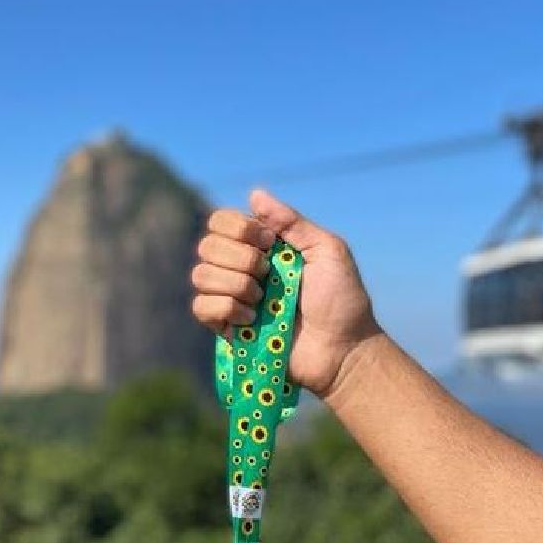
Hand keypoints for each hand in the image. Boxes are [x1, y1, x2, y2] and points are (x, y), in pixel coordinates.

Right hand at [190, 189, 381, 398]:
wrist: (342, 348)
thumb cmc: (342, 299)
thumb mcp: (327, 250)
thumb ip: (292, 222)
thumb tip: (254, 193)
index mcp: (262, 246)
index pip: (222, 221)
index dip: (239, 229)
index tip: (270, 244)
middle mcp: (241, 268)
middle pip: (206, 245)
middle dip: (239, 259)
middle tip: (268, 275)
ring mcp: (231, 297)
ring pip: (200, 275)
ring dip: (235, 285)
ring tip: (262, 301)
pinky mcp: (226, 327)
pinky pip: (201, 307)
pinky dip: (226, 310)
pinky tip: (251, 319)